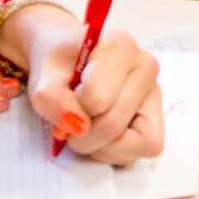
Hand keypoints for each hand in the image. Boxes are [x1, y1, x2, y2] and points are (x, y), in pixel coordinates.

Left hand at [13, 5, 165, 164]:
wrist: (66, 59)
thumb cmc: (58, 63)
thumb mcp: (42, 74)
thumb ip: (51, 97)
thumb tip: (77, 126)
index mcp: (121, 47)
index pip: (97, 99)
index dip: (73, 109)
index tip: (66, 99)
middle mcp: (146, 67)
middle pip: (114, 125)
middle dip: (84, 135)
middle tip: (69, 125)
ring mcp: (154, 93)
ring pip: (138, 142)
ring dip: (102, 146)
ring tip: (88, 127)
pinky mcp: (155, 116)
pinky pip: (146, 148)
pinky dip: (117, 151)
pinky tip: (102, 133)